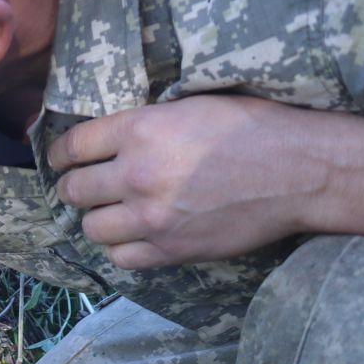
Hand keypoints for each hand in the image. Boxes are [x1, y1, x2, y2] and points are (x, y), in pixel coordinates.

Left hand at [49, 95, 337, 270]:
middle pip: (73, 191)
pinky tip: (136, 236)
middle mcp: (136, 174)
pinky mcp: (169, 249)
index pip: (72, 146)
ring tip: (116, 213)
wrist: (302, 171)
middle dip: (77, 188)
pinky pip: (121, 257)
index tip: (63, 161)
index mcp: (140, 130)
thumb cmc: (255, 129)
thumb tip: (108, 136)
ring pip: (91, 227)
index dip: (62, 155)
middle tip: (89, 188)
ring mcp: (150, 216)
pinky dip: (124, 248)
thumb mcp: (191, 106)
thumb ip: (144, 123)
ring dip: (100, 220)